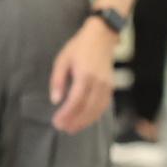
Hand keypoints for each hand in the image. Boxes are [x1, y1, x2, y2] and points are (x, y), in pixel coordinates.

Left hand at [48, 19, 118, 133]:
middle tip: (63, 128)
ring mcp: (107, 85)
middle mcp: (98, 82)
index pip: (76, 101)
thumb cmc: (79, 47)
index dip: (67, 114)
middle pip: (88, 108)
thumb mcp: (63, 60)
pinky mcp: (111, 87)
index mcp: (85, 75)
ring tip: (73, 128)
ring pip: (97, 109)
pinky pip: (104, 105)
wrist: (102, 37)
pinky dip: (95, 115)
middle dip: (75, 121)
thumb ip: (58, 80)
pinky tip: (86, 120)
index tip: (57, 122)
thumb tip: (55, 100)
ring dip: (85, 121)